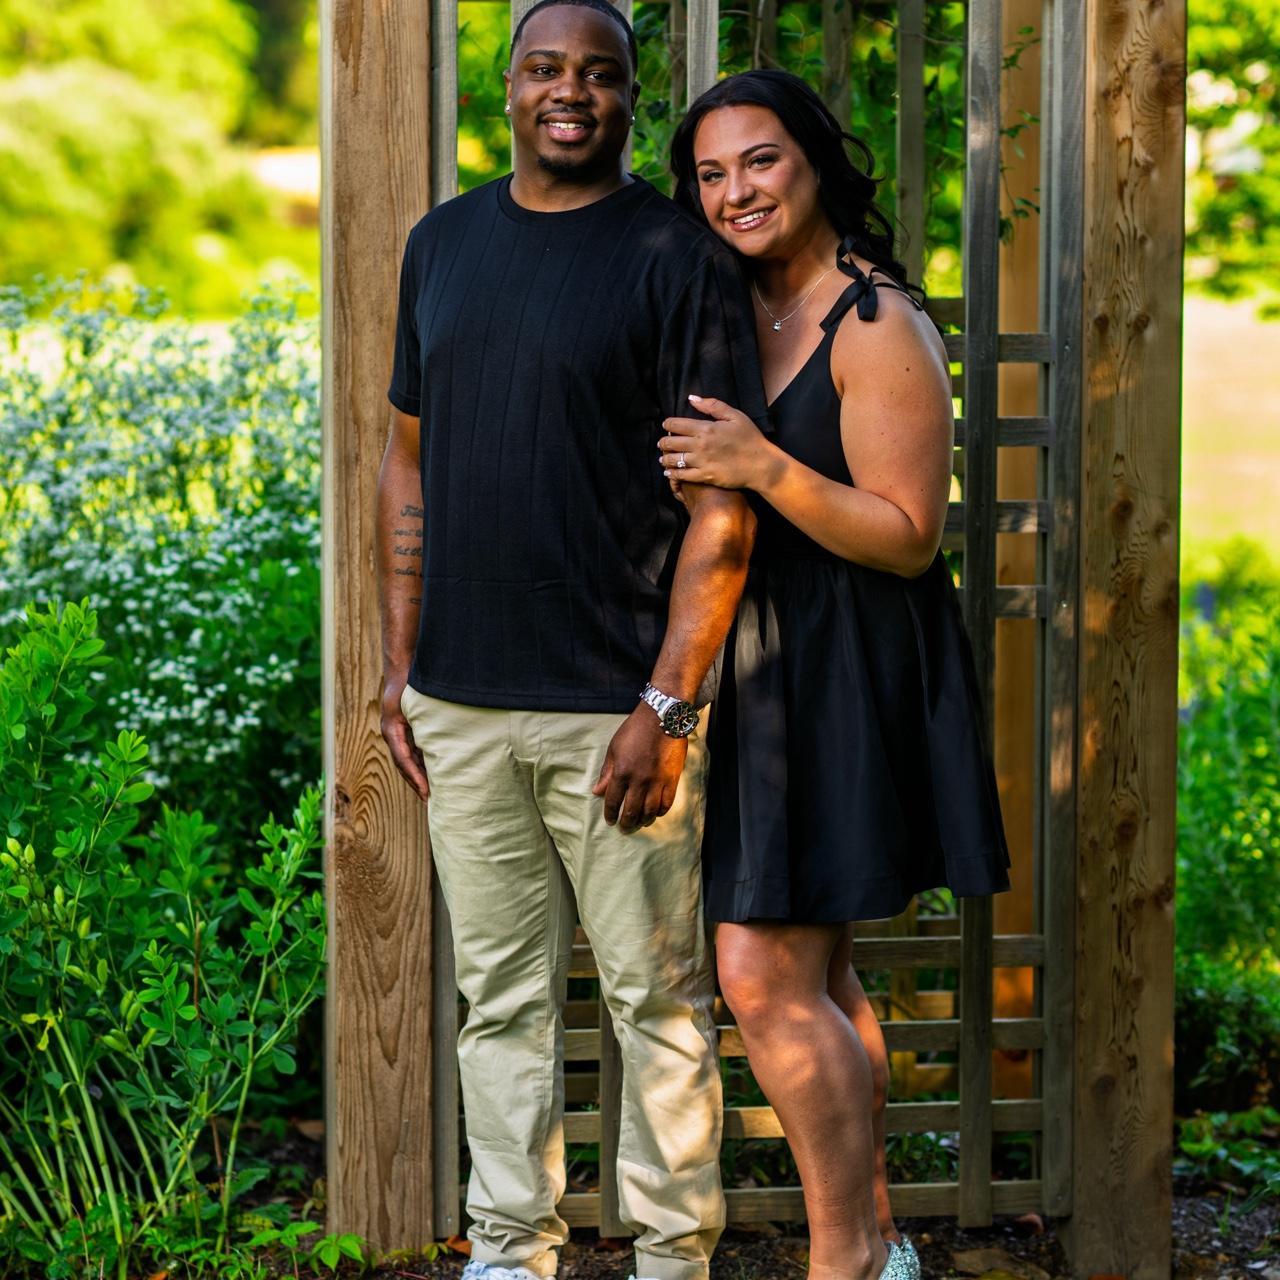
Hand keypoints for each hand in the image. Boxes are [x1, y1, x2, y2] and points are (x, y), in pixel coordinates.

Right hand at [380, 675, 430, 802]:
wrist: (401, 670)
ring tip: (432, 792)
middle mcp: (392, 735)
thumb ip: (423, 723)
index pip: (403, 760)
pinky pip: (411, 751)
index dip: (415, 777)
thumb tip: (436, 744)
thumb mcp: (415, 705)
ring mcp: (396, 734)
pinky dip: (421, 763)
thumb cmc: (408, 685)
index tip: (426, 792)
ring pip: (408, 760)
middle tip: (430, 799)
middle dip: (416, 782)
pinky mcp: (403, 730)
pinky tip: (433, 772)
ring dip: (419, 775)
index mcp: (392, 731)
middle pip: (404, 765)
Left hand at [591, 705, 688, 831]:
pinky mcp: (672, 779)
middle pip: (632, 810)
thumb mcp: (614, 748)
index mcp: (622, 772)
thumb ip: (607, 772)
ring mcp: (657, 781)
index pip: (613, 800)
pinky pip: (666, 802)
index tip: (610, 821)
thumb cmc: (635, 730)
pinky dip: (660, 811)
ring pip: (650, 810)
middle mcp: (639, 780)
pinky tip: (656, 813)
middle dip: (626, 823)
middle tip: (624, 828)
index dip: (610, 814)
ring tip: (640, 823)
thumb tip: (597, 791)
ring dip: (643, 820)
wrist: (662, 718)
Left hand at [659, 394, 771, 490]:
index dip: (668, 424)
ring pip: (673, 460)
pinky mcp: (705, 477)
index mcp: (706, 428)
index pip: (676, 424)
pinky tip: (668, 472)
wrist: (761, 465)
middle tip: (662, 442)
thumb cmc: (750, 438)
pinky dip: (672, 473)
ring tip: (663, 458)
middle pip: (670, 442)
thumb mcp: (735, 416)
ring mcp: (701, 462)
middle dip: (663, 442)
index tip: (666, 425)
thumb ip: (712, 405)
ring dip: (665, 458)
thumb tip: (691, 398)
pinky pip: (682, 475)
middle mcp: (700, 445)